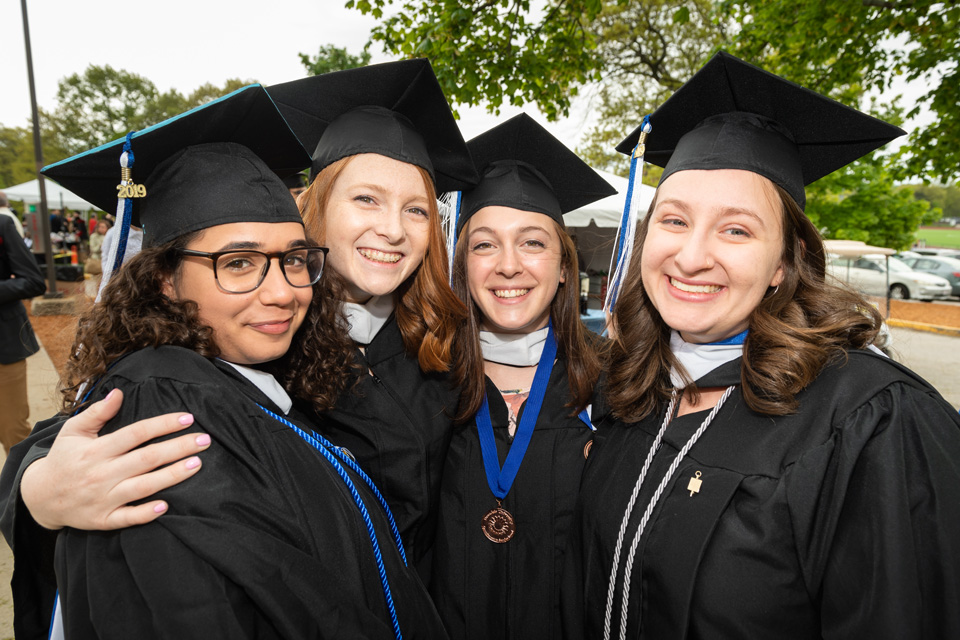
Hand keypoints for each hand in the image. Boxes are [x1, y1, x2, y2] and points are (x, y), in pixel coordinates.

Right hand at [20, 389, 210, 529]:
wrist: (38, 497)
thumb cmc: (63, 459)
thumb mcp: (72, 431)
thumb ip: (97, 412)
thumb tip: (119, 393)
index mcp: (97, 450)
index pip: (136, 433)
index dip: (163, 424)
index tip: (187, 418)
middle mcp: (101, 473)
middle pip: (147, 459)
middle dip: (178, 448)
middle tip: (205, 440)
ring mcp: (103, 498)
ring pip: (143, 487)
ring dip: (172, 476)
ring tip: (197, 464)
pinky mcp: (102, 520)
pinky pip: (127, 518)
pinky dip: (145, 514)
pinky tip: (166, 506)